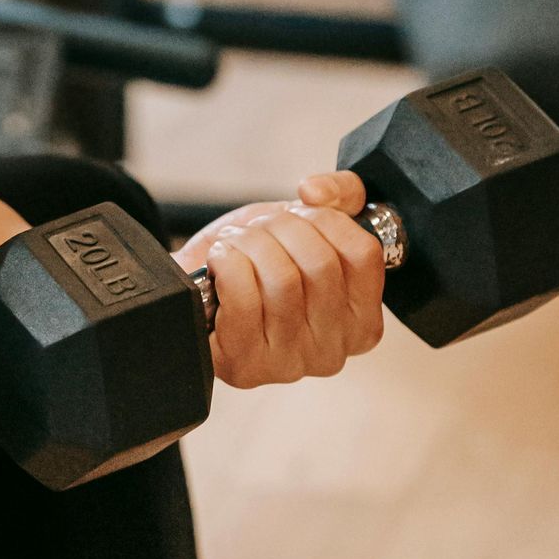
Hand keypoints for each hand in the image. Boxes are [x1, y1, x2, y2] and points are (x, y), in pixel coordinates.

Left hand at [175, 169, 386, 388]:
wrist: (195, 289)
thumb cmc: (255, 263)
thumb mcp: (305, 220)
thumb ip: (340, 194)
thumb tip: (316, 192)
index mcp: (360, 322)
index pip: (363, 254)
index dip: (325, 219)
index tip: (300, 217)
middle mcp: (332, 352)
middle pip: (319, 263)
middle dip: (279, 228)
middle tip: (259, 230)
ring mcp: (290, 364)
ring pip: (281, 277)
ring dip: (248, 244)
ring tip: (236, 246)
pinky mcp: (245, 366)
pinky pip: (243, 298)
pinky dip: (226, 263)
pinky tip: (219, 264)